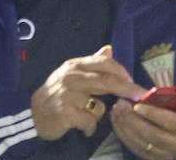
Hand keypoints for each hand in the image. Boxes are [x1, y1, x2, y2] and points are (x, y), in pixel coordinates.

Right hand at [30, 45, 146, 140]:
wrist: (34, 113)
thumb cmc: (58, 93)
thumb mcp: (73, 74)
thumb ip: (92, 63)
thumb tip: (109, 49)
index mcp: (74, 66)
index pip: (102, 63)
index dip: (121, 71)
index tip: (134, 82)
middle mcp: (70, 77)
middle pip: (105, 81)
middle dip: (126, 88)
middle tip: (140, 95)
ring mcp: (66, 95)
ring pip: (99, 106)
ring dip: (97, 115)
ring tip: (86, 115)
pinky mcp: (64, 113)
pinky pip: (89, 122)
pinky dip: (89, 127)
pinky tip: (81, 126)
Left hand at [110, 87, 175, 158]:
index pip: (169, 122)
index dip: (152, 114)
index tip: (137, 104)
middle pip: (150, 134)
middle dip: (132, 119)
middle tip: (121, 103)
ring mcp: (165, 154)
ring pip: (140, 143)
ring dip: (124, 126)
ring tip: (116, 109)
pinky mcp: (155, 159)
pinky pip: (135, 149)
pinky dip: (123, 135)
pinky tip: (116, 121)